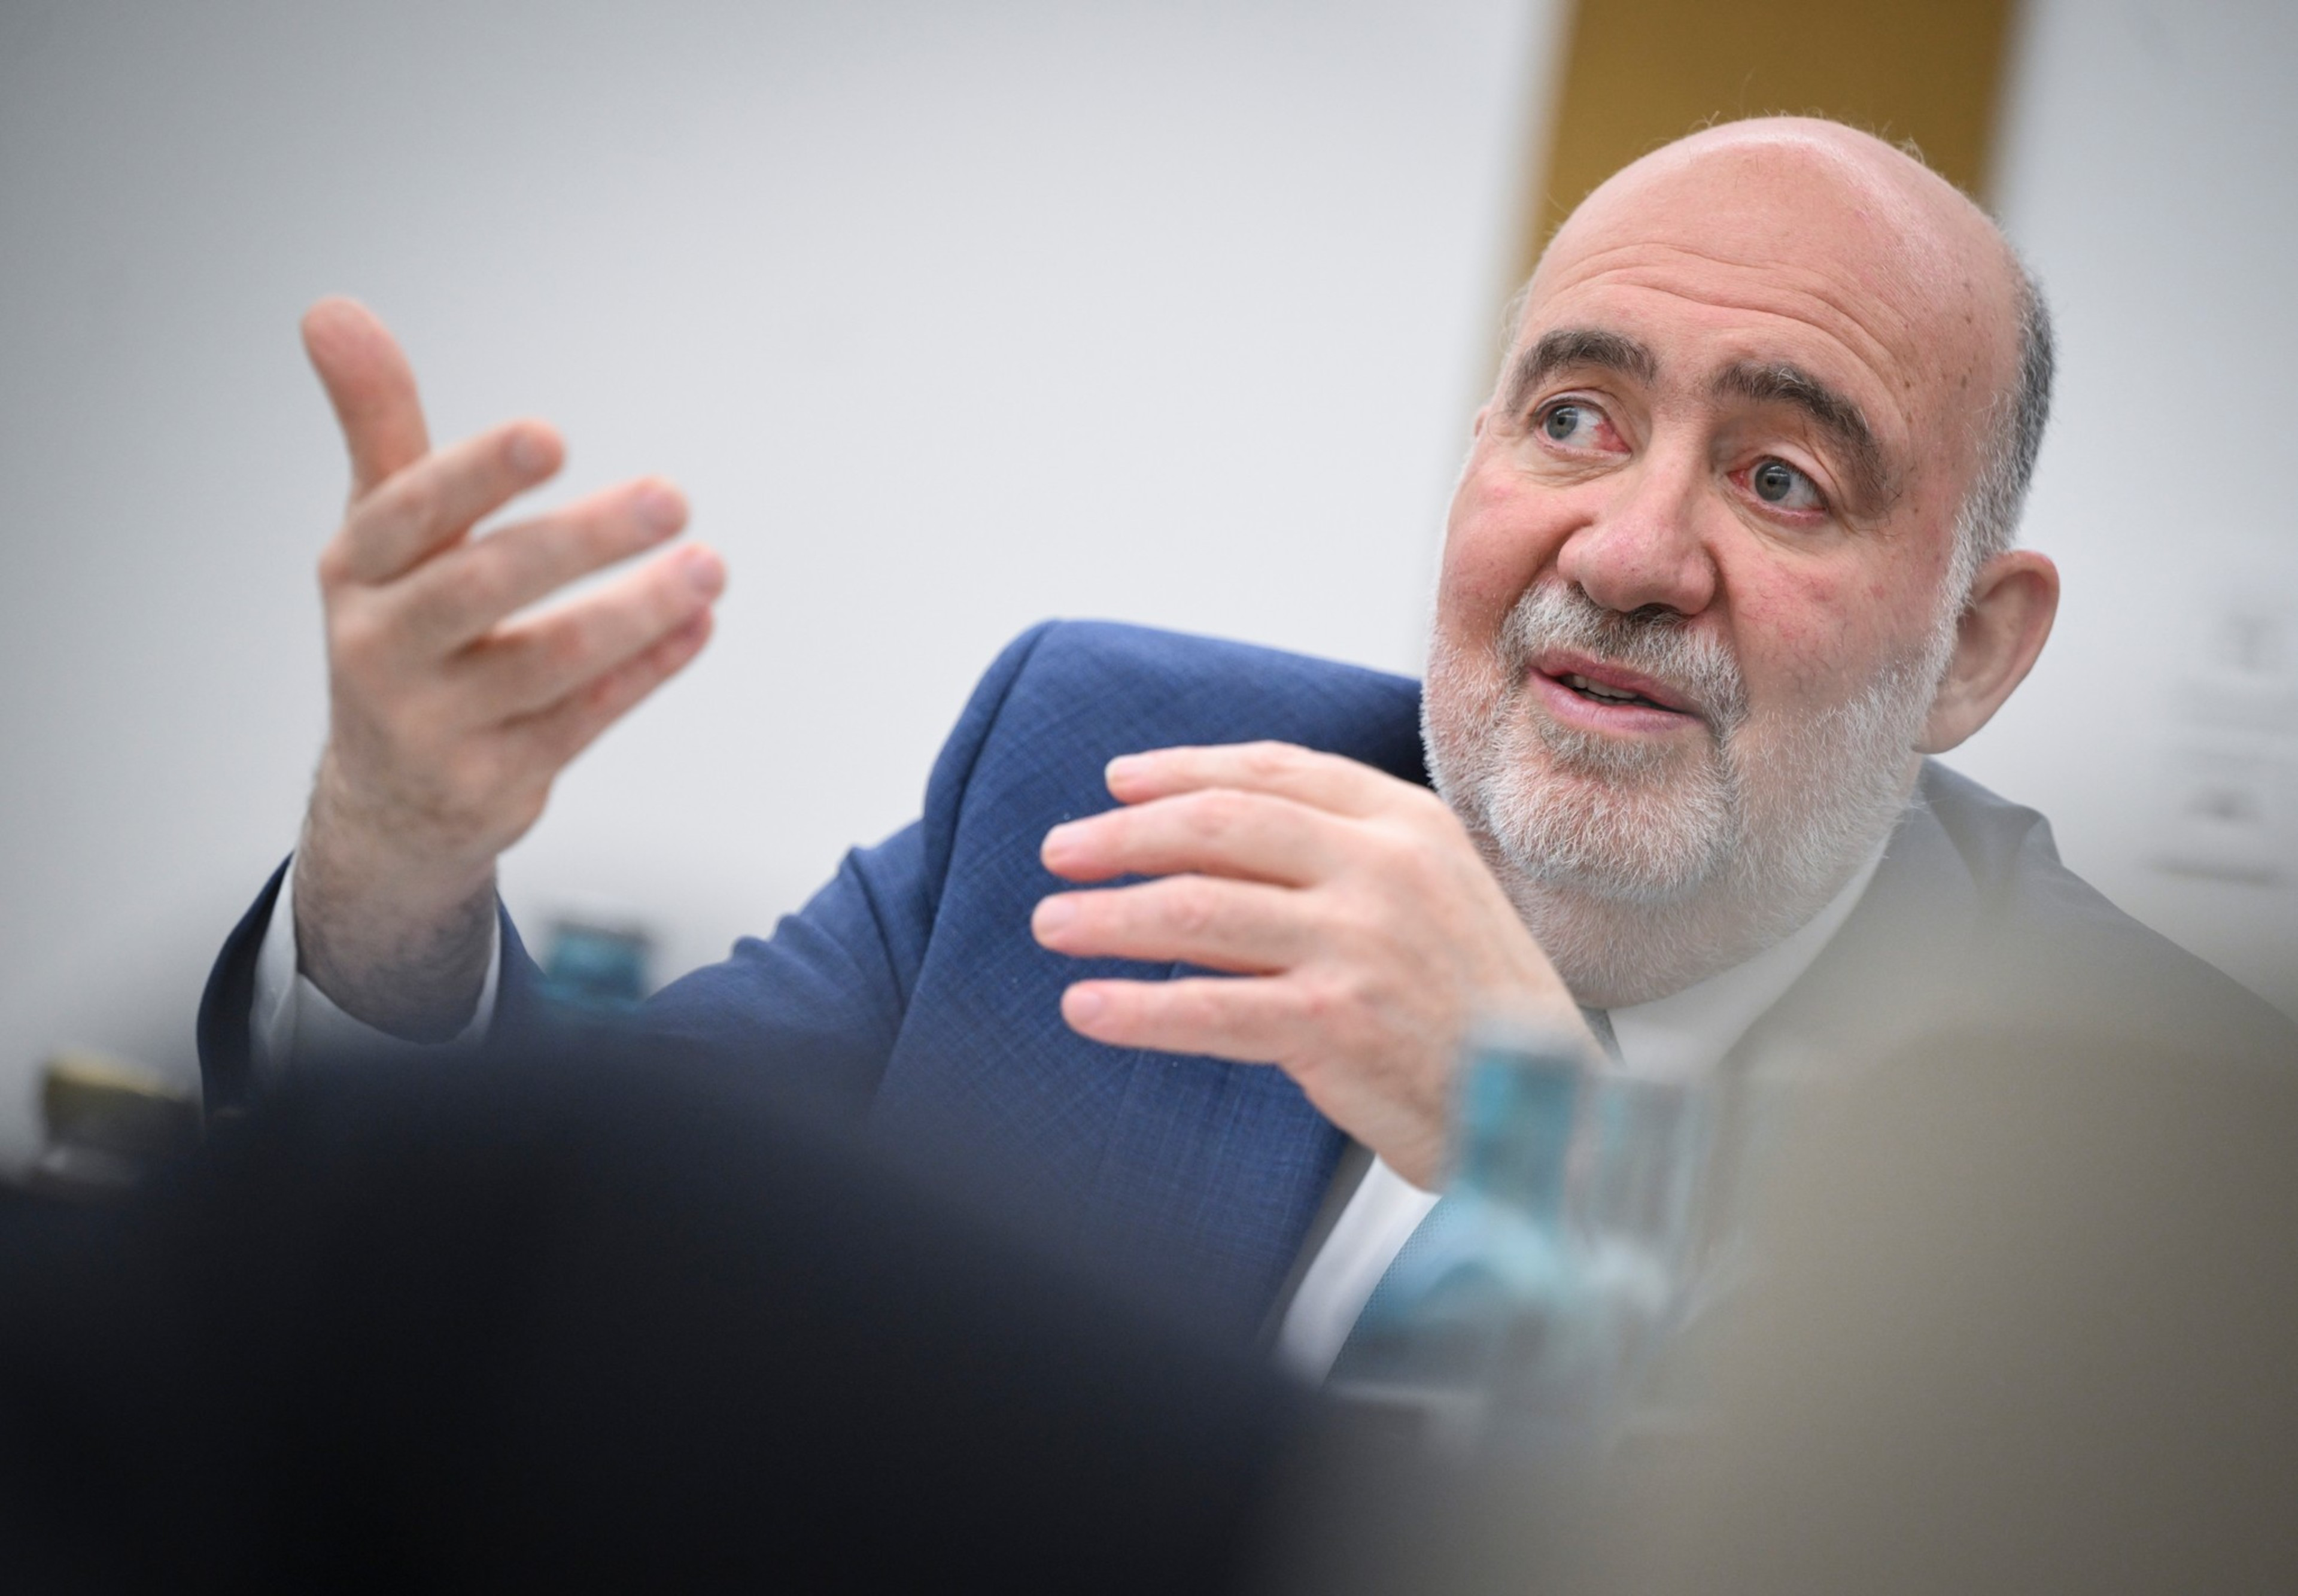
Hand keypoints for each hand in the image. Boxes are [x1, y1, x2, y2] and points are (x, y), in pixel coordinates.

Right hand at [292, 298, 724, 1038]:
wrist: (389, 799)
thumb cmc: (399, 631)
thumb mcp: (378, 532)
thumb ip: (375, 422)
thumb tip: (332, 308)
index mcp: (354, 572)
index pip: (407, 512)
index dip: (475, 474)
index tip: (549, 436)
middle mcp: (382, 649)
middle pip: (481, 587)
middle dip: (579, 541)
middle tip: (670, 496)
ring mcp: (437, 724)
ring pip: (547, 663)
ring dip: (635, 612)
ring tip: (707, 567)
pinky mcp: (495, 783)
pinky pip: (584, 721)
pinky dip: (646, 671)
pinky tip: (698, 625)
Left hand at [1029, 742, 1591, 1188]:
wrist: (1553, 1113)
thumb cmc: (1479, 1011)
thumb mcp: (1429, 900)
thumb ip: (1333, 865)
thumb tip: (1200, 852)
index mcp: (1407, 825)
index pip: (1274, 771)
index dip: (1183, 770)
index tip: (1118, 783)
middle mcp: (1384, 869)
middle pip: (1219, 826)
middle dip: (1124, 836)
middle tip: (1061, 851)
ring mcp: (1359, 944)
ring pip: (1196, 910)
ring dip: (1108, 916)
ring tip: (1052, 925)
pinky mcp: (1333, 1024)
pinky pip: (1205, 1008)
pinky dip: (1134, 1008)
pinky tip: (1087, 1007)